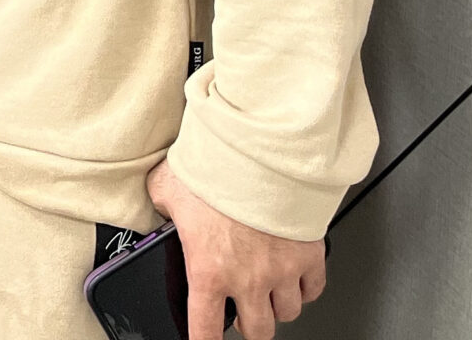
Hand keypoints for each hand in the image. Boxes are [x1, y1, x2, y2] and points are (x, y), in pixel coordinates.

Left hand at [146, 161, 327, 339]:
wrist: (259, 150)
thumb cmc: (215, 167)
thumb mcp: (167, 187)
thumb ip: (162, 206)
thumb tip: (157, 206)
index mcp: (209, 270)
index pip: (205, 330)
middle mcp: (248, 279)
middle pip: (256, 331)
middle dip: (247, 326)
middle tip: (241, 314)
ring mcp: (282, 270)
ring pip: (287, 313)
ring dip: (276, 306)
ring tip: (267, 293)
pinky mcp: (309, 254)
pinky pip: (314, 289)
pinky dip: (305, 288)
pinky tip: (295, 278)